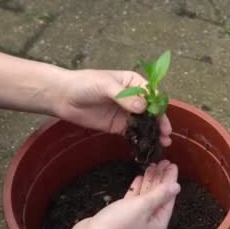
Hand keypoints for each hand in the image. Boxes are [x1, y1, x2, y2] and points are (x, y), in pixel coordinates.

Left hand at [55, 69, 171, 146]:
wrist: (63, 97)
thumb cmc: (84, 84)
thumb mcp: (105, 86)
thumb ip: (124, 97)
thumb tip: (142, 108)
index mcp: (133, 83)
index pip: (151, 94)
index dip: (158, 105)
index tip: (161, 116)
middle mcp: (133, 98)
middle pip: (152, 110)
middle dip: (160, 122)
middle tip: (166, 133)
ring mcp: (126, 113)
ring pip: (145, 123)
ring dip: (155, 132)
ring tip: (164, 142)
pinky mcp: (118, 126)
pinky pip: (133, 133)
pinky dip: (142, 139)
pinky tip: (149, 146)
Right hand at [83, 160, 179, 228]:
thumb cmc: (118, 223)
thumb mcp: (143, 206)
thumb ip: (160, 194)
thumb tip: (177, 187)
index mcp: (159, 225)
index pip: (169, 198)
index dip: (170, 180)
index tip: (172, 165)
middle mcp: (150, 225)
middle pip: (158, 197)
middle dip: (160, 179)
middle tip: (163, 161)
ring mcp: (136, 222)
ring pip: (146, 198)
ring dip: (149, 182)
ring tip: (152, 165)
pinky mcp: (122, 218)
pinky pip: (134, 201)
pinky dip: (137, 190)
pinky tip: (139, 177)